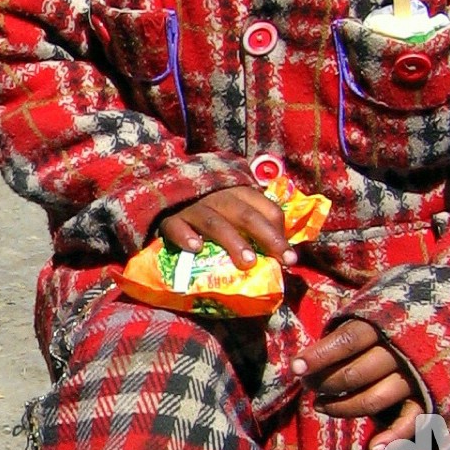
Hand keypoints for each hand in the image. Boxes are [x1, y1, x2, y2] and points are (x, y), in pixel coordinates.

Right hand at [157, 186, 294, 269]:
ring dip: (233, 241)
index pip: (266, 207)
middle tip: (283, 260)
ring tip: (248, 262)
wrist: (160, 187)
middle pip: (245, 215)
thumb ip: (254, 220)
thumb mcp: (232, 205)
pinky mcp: (168, 217)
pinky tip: (195, 248)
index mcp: (238, 192)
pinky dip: (186, 236)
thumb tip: (283, 252)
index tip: (289, 257)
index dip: (280, 231)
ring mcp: (192, 206)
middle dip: (267, 237)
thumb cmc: (207, 204)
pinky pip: (176, 226)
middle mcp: (217, 196)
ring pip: (215, 222)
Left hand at [292, 320, 424, 449]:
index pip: (347, 342)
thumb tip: (306, 358)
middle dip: (324, 383)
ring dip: (341, 408)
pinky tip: (373, 448)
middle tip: (306, 385)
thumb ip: (343, 333)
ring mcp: (416, 377)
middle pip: (355, 374)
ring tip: (319, 405)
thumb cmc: (393, 324)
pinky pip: (411, 422)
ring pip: (372, 400)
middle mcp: (400, 351)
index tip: (295, 368)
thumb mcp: (370, 315)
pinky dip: (393, 437)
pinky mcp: (431, 399)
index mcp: (384, 325)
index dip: (319, 356)